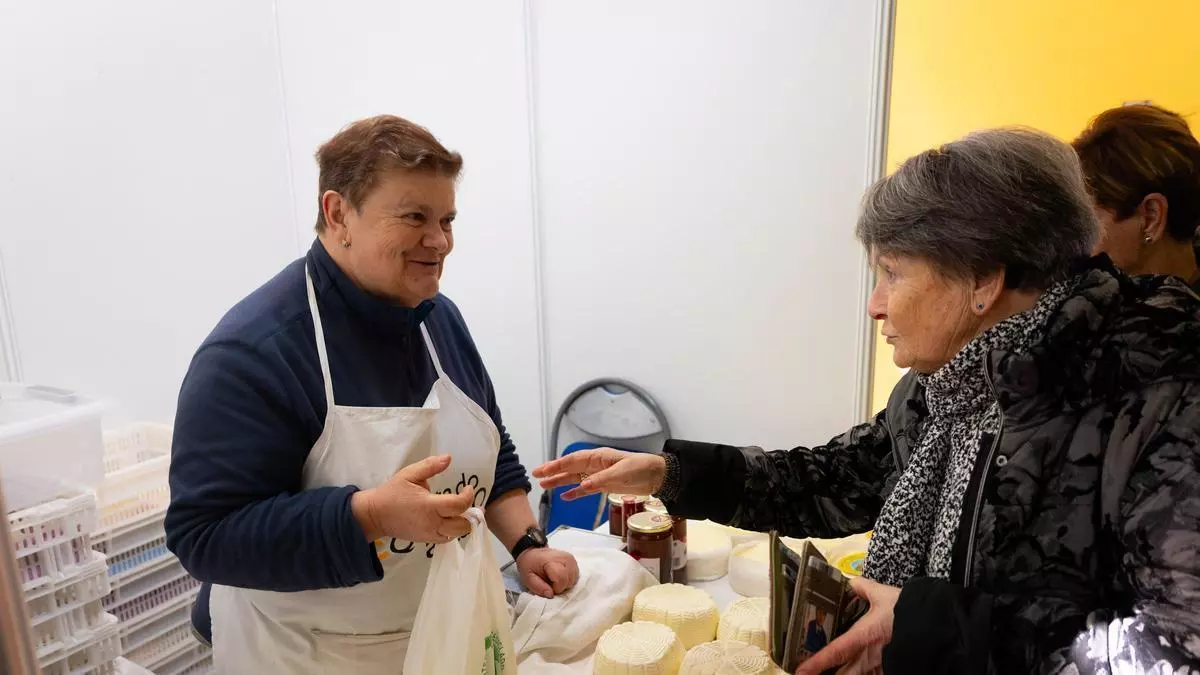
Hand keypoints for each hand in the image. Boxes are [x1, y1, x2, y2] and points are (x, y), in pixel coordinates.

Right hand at [351, 455, 473, 542]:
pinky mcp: (426, 541)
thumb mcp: (409, 474)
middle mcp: (432, 523)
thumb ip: (430, 466)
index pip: (459, 505)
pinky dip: (452, 531)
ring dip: (462, 523)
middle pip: (463, 526)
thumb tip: (449, 458)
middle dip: (469, 514)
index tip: (467, 488)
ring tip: (460, 511)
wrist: (375, 515)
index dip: (468, 496)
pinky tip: (449, 519)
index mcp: (429, 506)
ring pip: (456, 535)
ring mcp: (429, 535)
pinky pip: (446, 539)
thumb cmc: (392, 493)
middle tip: (467, 501)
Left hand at [517, 547, 578, 598]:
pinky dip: (569, 580)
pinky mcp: (573, 560)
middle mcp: (563, 557)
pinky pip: (576, 575)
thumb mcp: (527, 578)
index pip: (561, 577)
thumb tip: (551, 595)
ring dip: (565, 584)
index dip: (556, 588)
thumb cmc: (529, 565)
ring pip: (573, 579)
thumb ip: (538, 587)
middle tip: (551, 584)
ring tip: (555, 580)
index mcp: (550, 560)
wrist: (532, 553)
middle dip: (561, 587)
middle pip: (569, 580)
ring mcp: (570, 558)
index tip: (548, 587)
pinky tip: (560, 577)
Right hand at [532, 448, 665, 499]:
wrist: (658, 476)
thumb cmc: (641, 469)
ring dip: (560, 482)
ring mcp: (599, 475)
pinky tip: (565, 498)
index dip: (556, 465)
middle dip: (553, 472)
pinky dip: (576, 493)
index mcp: (598, 457)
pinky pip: (586, 489)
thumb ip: (600, 480)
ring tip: (544, 486)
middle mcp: (596, 465)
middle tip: (536, 476)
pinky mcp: (605, 486)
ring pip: (575, 478)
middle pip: (570, 468)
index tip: (541, 470)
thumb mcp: (621, 473)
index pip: (572, 460)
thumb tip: (581, 486)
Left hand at [796, 577, 898, 674]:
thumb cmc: (908, 609)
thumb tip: (852, 582)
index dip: (815, 663)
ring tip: (834, 674)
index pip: (833, 652)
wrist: (938, 625)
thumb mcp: (884, 594)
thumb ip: (864, 588)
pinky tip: (861, 672)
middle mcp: (868, 656)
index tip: (798, 672)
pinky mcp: (894, 669)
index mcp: (862, 637)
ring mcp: (882, 666)